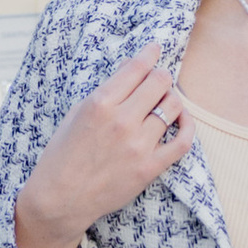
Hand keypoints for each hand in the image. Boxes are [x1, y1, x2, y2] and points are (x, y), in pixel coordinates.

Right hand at [14, 48, 190, 247]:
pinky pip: (183, 141)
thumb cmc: (63, 154)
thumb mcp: (76, 113)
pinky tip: (181, 120)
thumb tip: (131, 67)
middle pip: (159, 82)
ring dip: (171, 99)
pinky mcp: (150, 167)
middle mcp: (122, 121)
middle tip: (158, 79)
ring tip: (164, 101)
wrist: (60, 198)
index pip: (136, 68)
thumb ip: (106, 91)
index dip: (149, 53)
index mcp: (100, 103)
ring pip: (173, 106)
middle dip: (161, 76)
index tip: (155, 48)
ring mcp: (138, 145)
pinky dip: (187, 126)